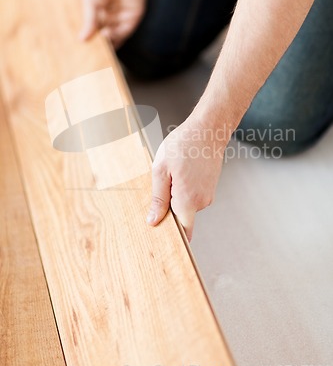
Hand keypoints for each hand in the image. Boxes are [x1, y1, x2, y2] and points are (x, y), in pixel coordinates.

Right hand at [80, 0, 146, 47]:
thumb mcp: (90, 2)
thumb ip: (89, 21)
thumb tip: (81, 40)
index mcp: (100, 16)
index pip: (95, 34)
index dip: (91, 43)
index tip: (82, 51)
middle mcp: (112, 20)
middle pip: (107, 39)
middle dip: (101, 47)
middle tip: (92, 53)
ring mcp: (123, 19)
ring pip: (116, 38)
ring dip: (108, 43)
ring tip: (99, 43)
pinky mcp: (134, 16)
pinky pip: (126, 31)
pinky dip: (117, 36)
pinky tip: (107, 35)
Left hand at [147, 113, 225, 240]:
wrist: (208, 129)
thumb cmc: (185, 144)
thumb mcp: (161, 169)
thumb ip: (158, 198)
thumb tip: (154, 221)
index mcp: (188, 200)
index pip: (183, 232)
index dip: (171, 236)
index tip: (161, 235)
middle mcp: (201, 202)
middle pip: (181, 217)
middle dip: (168, 208)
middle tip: (160, 187)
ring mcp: (208, 194)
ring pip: (186, 205)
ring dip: (175, 195)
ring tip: (172, 173)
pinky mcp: (209, 187)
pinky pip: (192, 195)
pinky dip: (184, 188)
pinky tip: (180, 171)